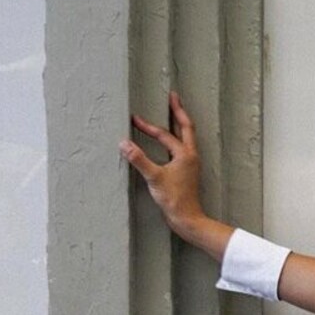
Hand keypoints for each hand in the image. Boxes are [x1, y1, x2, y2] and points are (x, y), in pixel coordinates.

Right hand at [120, 91, 204, 240]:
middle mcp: (191, 156)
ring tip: (173, 111)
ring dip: (178, 123)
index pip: (164, 135)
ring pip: (186, 136)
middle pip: (186, 127)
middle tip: (173, 96)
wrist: (187, 218)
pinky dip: (175, 138)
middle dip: (178, 110)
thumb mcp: (153, 178)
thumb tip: (124, 143)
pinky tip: (168, 140)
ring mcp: (190, 163)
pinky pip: (182, 147)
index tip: (134, 120)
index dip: (148, 127)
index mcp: (185, 154)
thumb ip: (138, 159)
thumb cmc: (174, 199)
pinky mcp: (187, 170)